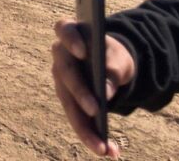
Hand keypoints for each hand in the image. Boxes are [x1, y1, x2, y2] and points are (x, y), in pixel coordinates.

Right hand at [51, 19, 134, 157]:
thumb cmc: (111, 55)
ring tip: (103, 147)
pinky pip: (76, 117)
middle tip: (95, 108)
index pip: (64, 30)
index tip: (83, 52)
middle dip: (80, 93)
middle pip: (66, 73)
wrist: (110, 65)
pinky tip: (107, 150)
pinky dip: (90, 135)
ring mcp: (60, 79)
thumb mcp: (117, 58)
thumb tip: (105, 92)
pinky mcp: (67, 98)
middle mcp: (60, 56)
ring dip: (85, 127)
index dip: (71, 40)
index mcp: (70, 33)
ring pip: (68, 103)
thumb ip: (112, 69)